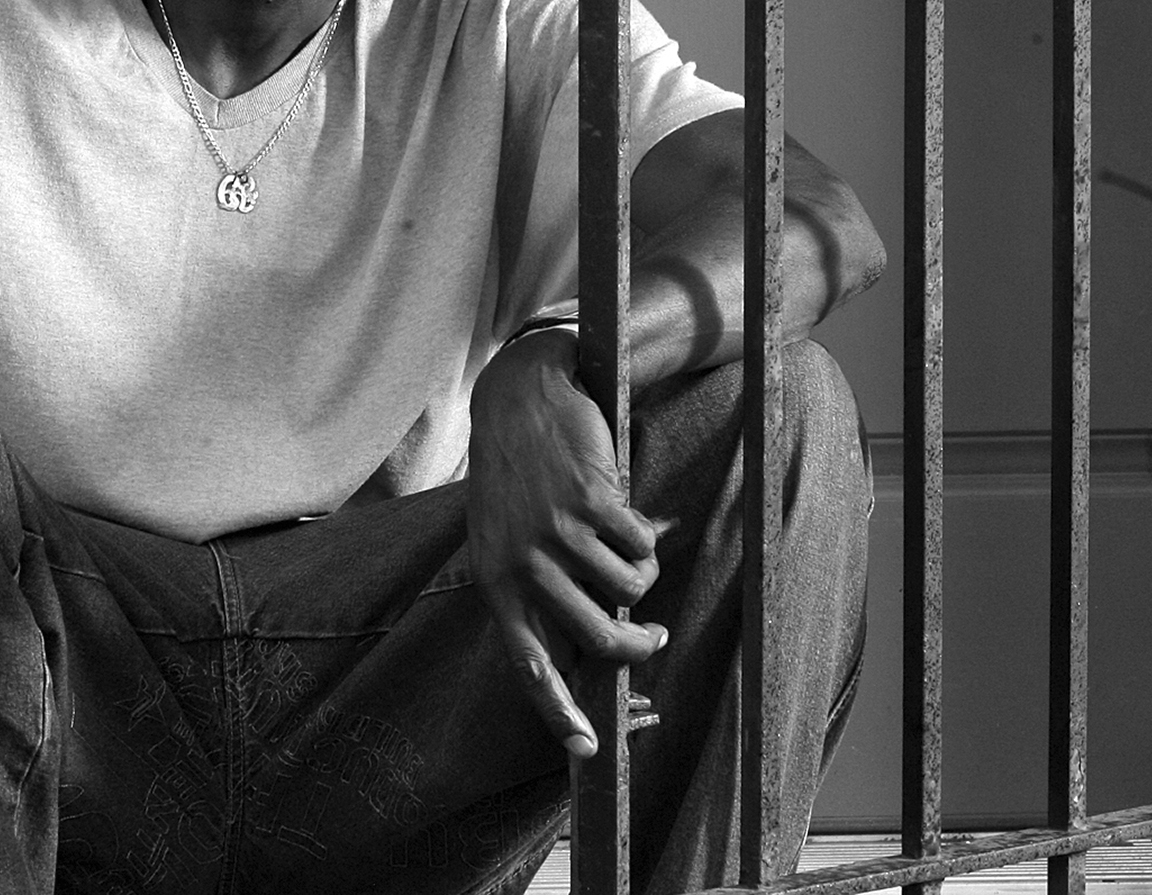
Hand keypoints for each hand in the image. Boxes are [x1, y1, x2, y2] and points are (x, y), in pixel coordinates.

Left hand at [463, 329, 667, 757]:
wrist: (520, 399)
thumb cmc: (516, 478)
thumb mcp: (506, 539)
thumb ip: (538, 591)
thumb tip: (590, 650)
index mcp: (498, 584)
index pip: (530, 666)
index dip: (561, 712)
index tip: (589, 751)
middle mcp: (524, 566)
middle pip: (600, 640)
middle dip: (637, 645)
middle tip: (653, 635)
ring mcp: (556, 534)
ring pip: (629, 592)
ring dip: (641, 576)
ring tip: (628, 549)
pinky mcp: (590, 502)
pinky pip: (640, 548)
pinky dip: (645, 538)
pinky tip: (627, 513)